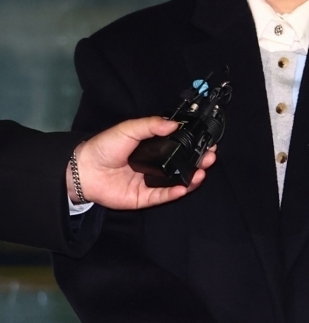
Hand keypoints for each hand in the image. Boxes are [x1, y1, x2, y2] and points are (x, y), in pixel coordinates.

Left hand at [67, 116, 215, 208]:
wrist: (85, 169)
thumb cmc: (104, 147)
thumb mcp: (129, 129)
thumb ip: (151, 125)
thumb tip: (174, 124)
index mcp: (151, 149)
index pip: (178, 148)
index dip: (193, 145)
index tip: (207, 142)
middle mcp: (153, 166)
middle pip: (181, 165)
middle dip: (198, 161)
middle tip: (210, 156)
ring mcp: (149, 183)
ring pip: (176, 182)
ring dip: (191, 177)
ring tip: (203, 170)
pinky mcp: (143, 198)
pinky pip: (162, 196)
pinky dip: (175, 192)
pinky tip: (185, 186)